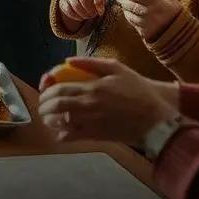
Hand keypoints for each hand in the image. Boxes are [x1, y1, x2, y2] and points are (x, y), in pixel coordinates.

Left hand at [37, 58, 179, 145]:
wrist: (155, 118)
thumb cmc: (137, 90)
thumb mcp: (117, 68)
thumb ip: (90, 63)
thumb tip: (68, 60)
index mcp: (92, 88)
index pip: (60, 89)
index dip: (46, 91)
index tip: (44, 91)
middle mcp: (89, 106)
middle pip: (56, 106)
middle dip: (44, 106)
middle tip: (43, 106)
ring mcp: (91, 122)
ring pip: (61, 123)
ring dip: (50, 120)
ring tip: (48, 118)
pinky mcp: (96, 136)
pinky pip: (72, 137)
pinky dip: (61, 135)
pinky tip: (60, 132)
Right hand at [57, 0, 105, 31]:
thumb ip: (102, 2)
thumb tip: (102, 9)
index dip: (98, 2)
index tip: (101, 12)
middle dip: (90, 9)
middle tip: (94, 14)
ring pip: (75, 5)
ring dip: (84, 14)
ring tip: (89, 16)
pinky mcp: (63, 0)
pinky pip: (68, 10)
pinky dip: (76, 16)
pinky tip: (81, 17)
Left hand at [118, 0, 182, 41]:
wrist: (182, 32)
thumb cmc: (174, 11)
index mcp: (158, 4)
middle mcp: (152, 15)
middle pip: (131, 5)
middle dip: (123, 0)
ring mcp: (148, 25)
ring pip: (130, 16)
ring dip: (124, 9)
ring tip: (124, 4)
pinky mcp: (145, 34)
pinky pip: (133, 24)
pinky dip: (129, 18)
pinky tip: (129, 13)